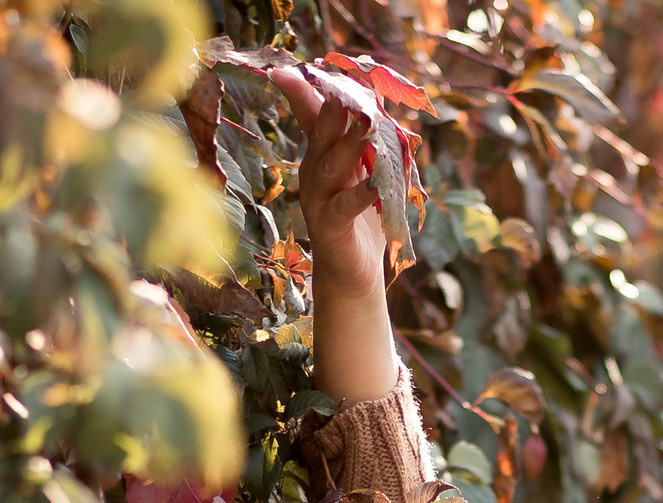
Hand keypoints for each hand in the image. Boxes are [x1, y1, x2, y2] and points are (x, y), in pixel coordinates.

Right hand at [270, 68, 387, 295]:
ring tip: (368, 124)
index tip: (283, 70)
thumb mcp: (364, 171)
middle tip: (340, 86)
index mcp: (321, 154)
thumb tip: (379, 98)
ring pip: (333, 165)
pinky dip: (363, 193)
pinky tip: (377, 183)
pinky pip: (346, 205)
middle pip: (320, 134)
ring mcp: (319, 199)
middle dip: (329, 109)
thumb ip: (368, 140)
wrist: (351, 273)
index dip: (301, 92)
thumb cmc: (361, 218)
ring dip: (350, 143)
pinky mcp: (331, 225)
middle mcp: (314, 172)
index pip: (310, 115)